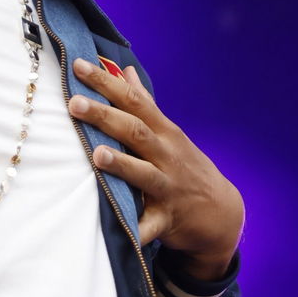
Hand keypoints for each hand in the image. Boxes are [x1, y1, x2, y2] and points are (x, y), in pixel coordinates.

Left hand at [68, 58, 243, 280]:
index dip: (107, 82)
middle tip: (75, 104)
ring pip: (144, 174)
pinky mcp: (166, 219)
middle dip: (105, 117)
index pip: (133, 100)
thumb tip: (124, 70)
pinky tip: (122, 230)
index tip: (78, 66)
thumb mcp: (169, 131)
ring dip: (122, 164)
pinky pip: (150, 226)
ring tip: (98, 154)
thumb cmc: (185, 165)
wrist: (221, 212)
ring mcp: (168, 187)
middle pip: (135, 131)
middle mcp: (166, 155)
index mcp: (164, 131)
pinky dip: (138, 229)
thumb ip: (144, 102)